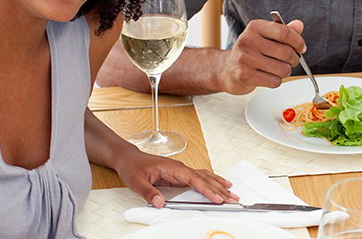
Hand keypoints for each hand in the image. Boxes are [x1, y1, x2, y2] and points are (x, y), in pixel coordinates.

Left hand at [114, 148, 237, 207]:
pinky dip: (212, 181)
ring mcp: (181, 170)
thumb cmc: (132, 166)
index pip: (194, 179)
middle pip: (205, 178)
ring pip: (205, 177)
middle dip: (220, 189)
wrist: (128, 158)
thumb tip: (159, 202)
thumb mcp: (136, 181)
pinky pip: (200, 177)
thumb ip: (148, 192)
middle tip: (232, 199)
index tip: (217, 198)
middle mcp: (180, 167)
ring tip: (231, 193)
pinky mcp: (180, 173)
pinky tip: (219, 184)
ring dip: (219, 185)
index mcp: (172, 167)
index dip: (207, 190)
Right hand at [220, 19, 305, 94]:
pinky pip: (274, 81)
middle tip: (291, 61)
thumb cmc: (250, 52)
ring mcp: (245, 58)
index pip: (284, 32)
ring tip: (278, 69)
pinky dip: (276, 81)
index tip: (301, 48)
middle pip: (286, 52)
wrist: (226, 69)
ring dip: (285, 72)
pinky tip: (268, 76)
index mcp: (255, 27)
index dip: (298, 42)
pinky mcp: (245, 75)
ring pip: (283, 69)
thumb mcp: (265, 36)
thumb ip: (283, 31)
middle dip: (294, 59)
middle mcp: (248, 40)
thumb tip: (299, 25)